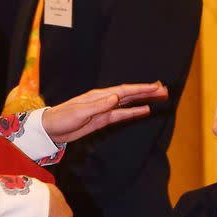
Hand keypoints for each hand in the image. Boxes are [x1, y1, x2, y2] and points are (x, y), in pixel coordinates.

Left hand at [42, 82, 167, 144]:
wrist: (51, 129)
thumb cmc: (62, 118)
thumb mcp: (80, 112)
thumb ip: (99, 106)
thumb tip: (116, 97)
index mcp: (99, 95)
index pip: (124, 91)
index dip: (141, 89)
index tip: (156, 87)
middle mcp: (104, 99)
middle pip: (130, 94)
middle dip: (147, 92)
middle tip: (165, 90)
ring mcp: (104, 109)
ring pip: (129, 103)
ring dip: (144, 100)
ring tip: (160, 97)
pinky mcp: (103, 119)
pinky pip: (122, 114)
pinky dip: (134, 112)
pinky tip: (145, 110)